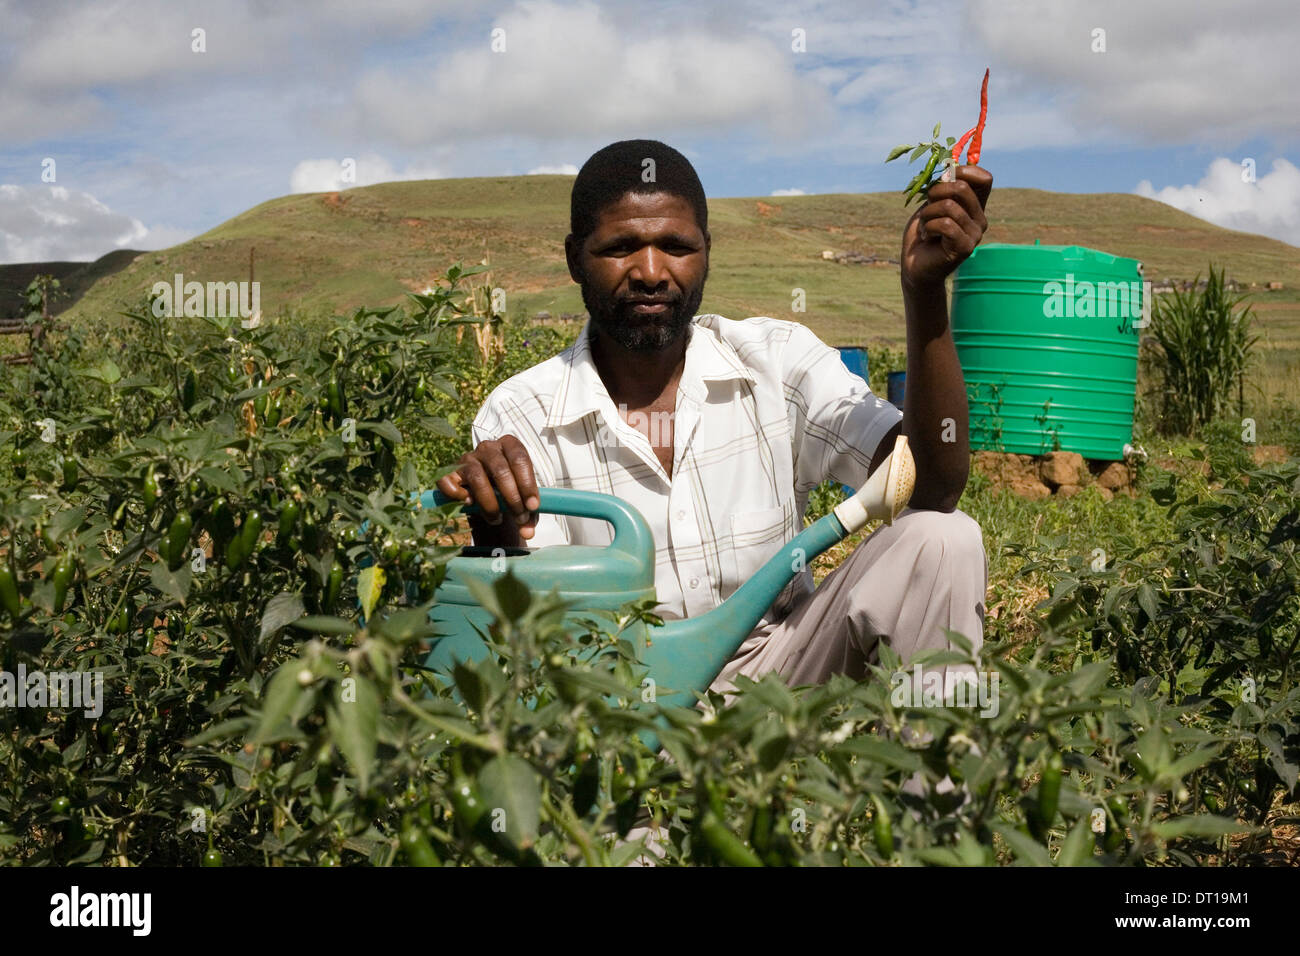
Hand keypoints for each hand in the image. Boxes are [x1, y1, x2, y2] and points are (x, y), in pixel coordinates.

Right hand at [436, 435, 539, 541]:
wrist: (487, 497)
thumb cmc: (509, 494)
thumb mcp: (523, 500)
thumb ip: (528, 514)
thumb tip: (527, 532)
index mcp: (509, 445)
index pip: (519, 458)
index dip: (527, 483)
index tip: (532, 506)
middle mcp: (487, 448)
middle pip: (500, 470)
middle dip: (512, 498)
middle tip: (519, 518)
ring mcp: (467, 458)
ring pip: (477, 477)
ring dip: (489, 503)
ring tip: (497, 519)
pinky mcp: (450, 472)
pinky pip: (449, 482)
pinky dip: (458, 495)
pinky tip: (469, 504)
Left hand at [899, 165, 992, 291]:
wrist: (914, 266)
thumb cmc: (922, 233)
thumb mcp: (931, 204)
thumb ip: (943, 188)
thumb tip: (949, 171)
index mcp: (975, 206)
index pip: (984, 178)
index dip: (963, 171)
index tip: (943, 178)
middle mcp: (980, 219)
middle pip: (962, 188)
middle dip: (935, 192)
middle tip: (926, 208)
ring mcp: (975, 234)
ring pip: (949, 206)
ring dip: (927, 214)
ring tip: (924, 227)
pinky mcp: (966, 247)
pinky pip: (945, 224)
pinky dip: (928, 228)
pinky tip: (926, 238)